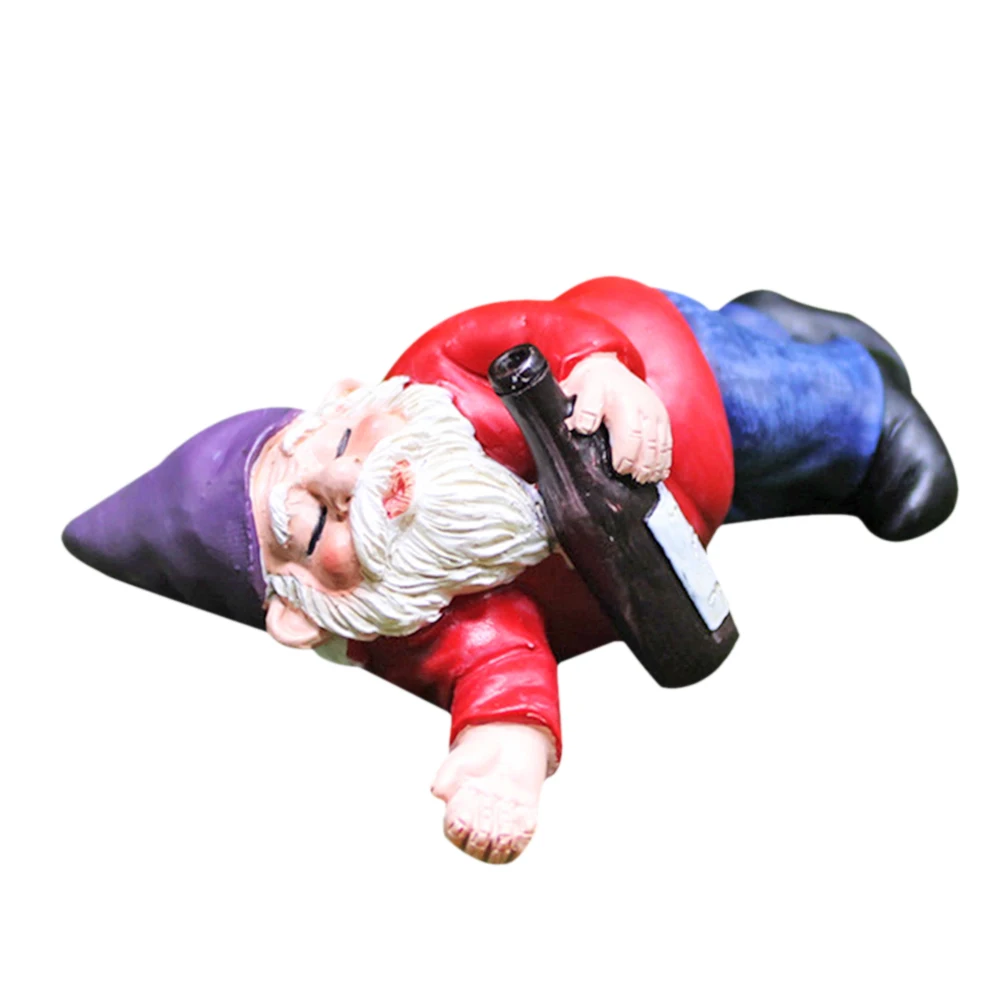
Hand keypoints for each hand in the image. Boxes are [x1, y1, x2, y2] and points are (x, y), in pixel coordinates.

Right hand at [430, 723, 552, 863]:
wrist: (506, 744)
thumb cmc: (477, 754)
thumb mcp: (458, 761)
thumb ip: (445, 776)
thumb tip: (438, 793)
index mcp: (457, 814)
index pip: (455, 833)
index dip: (459, 831)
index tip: (464, 819)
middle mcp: (478, 825)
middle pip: (477, 845)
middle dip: (481, 838)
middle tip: (486, 823)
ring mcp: (500, 826)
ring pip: (499, 850)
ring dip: (502, 844)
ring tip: (504, 832)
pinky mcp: (521, 822)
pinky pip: (522, 840)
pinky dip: (523, 837)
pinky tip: (526, 822)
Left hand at [560, 352, 671, 482]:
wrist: (609, 369)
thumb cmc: (590, 385)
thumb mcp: (573, 393)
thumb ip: (577, 413)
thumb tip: (581, 430)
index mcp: (609, 395)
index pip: (620, 426)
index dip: (623, 453)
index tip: (617, 467)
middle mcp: (635, 400)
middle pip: (642, 439)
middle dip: (637, 463)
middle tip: (629, 476)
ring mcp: (651, 409)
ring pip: (657, 443)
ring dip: (651, 465)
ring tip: (642, 479)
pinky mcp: (662, 416)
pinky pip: (666, 442)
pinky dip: (663, 460)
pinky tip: (656, 473)